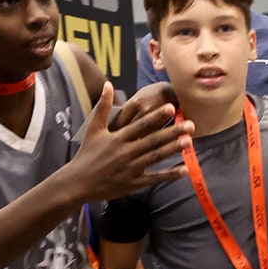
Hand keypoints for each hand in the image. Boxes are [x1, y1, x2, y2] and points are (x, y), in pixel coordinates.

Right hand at [73, 83, 193, 201]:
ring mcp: (130, 169)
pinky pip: (154, 178)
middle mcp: (125, 152)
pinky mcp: (132, 184)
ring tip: (189, 142)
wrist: (76, 183)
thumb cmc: (86, 154)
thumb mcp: (93, 128)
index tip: (171, 107)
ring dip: (173, 150)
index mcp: (117, 138)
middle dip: (173, 132)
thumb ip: (103, 106)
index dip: (156, 116)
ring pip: (155, 157)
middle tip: (190, 124)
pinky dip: (169, 175)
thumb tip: (108, 84)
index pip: (141, 124)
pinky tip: (184, 170)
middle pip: (153, 140)